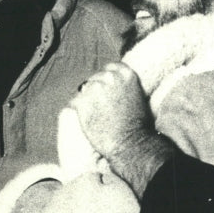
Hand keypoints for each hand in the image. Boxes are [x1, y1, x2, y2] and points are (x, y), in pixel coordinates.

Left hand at [70, 63, 172, 196]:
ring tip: (96, 115)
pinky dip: (78, 110)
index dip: (107, 81)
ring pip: (84, 90)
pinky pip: (74, 102)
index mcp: (126, 74)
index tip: (107, 91)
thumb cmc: (138, 126)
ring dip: (87, 101)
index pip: (110, 69)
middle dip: (97, 91)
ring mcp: (94, 88)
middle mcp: (110, 77)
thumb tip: (113, 88)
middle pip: (95, 79)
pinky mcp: (82, 101)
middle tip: (102, 108)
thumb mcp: (139, 98)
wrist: (130, 143)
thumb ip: (124, 87)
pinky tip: (86, 119)